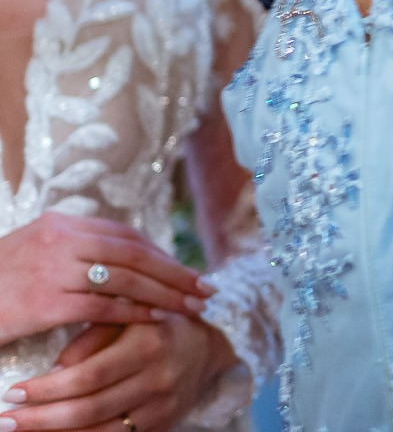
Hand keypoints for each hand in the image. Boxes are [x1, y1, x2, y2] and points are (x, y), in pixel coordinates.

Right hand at [0, 215, 211, 347]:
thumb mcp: (35, 252)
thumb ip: (75, 250)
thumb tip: (121, 257)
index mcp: (62, 224)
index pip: (126, 236)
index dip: (161, 254)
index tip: (185, 269)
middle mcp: (61, 240)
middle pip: (135, 254)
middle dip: (175, 272)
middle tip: (205, 288)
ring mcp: (52, 269)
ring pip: (125, 280)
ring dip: (164, 294)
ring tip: (191, 307)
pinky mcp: (44, 302)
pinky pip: (102, 306)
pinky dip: (134, 312)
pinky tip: (156, 320)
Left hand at [1, 314, 236, 430]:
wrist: (205, 348)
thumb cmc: (154, 325)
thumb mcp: (126, 317)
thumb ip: (90, 338)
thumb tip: (54, 370)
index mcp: (148, 346)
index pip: (87, 375)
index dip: (47, 388)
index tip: (14, 392)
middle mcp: (158, 379)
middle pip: (89, 409)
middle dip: (40, 419)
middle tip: (5, 421)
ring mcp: (162, 407)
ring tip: (23, 431)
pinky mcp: (162, 425)